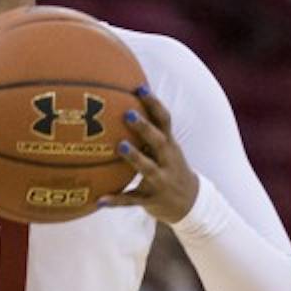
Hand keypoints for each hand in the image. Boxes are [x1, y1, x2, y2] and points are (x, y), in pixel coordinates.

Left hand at [100, 88, 199, 222]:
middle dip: (145, 127)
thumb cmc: (169, 168)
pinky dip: (116, 200)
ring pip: (148, 168)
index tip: (139, 88)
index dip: (153, 104)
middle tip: (127, 114)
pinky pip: (132, 200)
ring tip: (120, 146)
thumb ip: (149, 133)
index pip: (164, 120)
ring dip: (135, 156)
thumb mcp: (165, 150)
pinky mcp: (151, 199)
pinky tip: (99, 200)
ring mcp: (160, 180)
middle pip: (158, 141)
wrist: (190, 203)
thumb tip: (122, 105)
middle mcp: (167, 161)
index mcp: (169, 146)